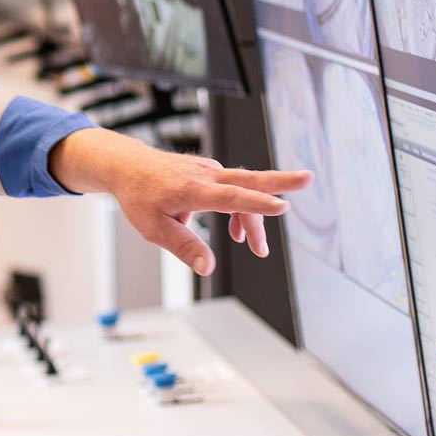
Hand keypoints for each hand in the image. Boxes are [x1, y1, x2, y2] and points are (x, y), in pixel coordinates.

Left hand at [48, 127, 311, 275]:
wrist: (127, 166)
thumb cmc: (138, 196)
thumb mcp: (153, 228)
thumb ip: (183, 247)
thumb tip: (208, 268)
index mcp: (192, 189)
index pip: (229, 196)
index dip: (255, 204)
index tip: (281, 206)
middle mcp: (205, 175)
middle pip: (248, 178)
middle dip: (280, 181)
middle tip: (308, 179)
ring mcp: (208, 171)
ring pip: (242, 190)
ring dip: (254, 218)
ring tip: (258, 249)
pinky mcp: (209, 172)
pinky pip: (233, 190)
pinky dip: (241, 209)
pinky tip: (237, 232)